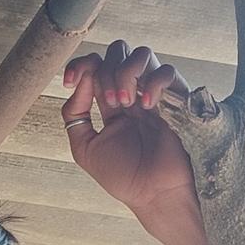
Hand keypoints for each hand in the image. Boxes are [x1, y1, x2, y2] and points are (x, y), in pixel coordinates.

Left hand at [62, 41, 194, 216]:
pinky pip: (166, 70)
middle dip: (106, 72)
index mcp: (109, 103)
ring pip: (140, 53)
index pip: (95, 66)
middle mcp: (131, 92)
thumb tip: (78, 83)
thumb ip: (74, 116)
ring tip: (127, 104)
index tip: (69, 80)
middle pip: (116, 52)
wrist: (153, 193)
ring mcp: (153, 92)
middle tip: (111, 103)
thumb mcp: (85, 149)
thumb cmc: (123, 175)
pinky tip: (146, 106)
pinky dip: (152, 82)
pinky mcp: (175, 97)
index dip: (81, 65)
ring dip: (126, 74)